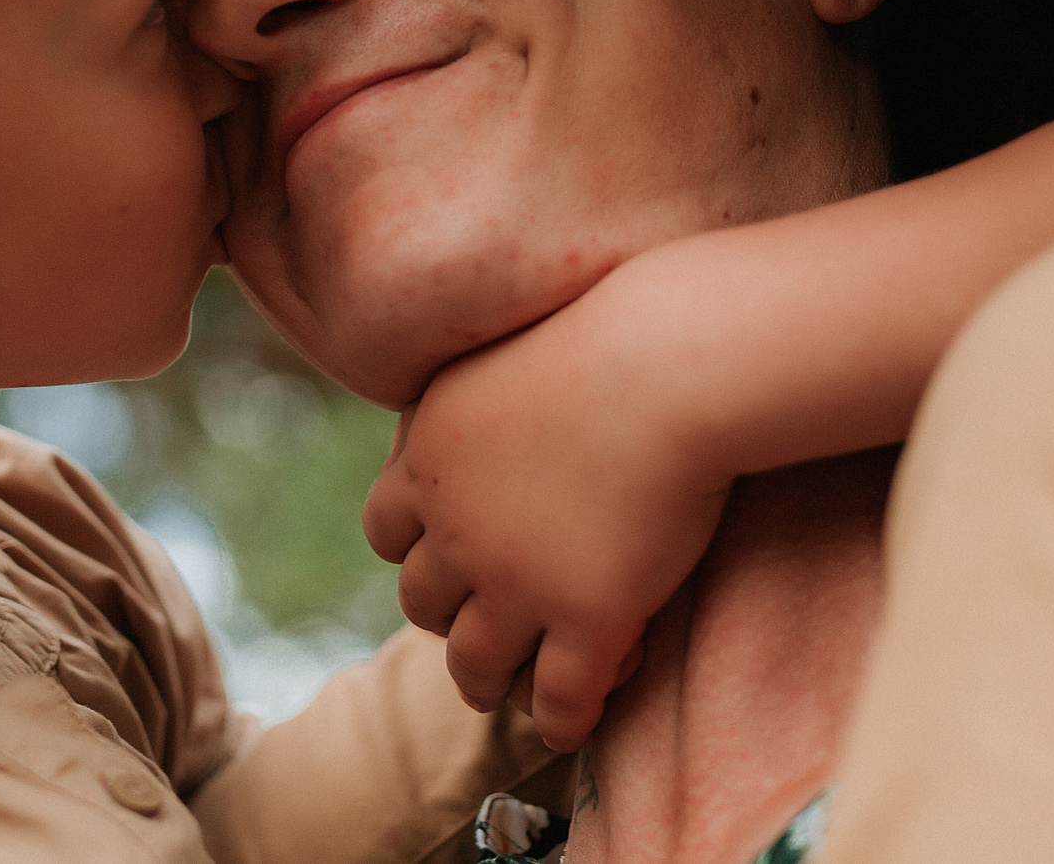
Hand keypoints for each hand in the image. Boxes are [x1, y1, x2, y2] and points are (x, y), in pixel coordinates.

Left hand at [362, 251, 732, 751]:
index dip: (415, 549)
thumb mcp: (501, 352)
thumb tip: (486, 400)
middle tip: (480, 623)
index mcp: (428, 459)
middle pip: (422, 602)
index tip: (442, 554)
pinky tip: (576, 723)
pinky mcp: (589, 620)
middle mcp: (458, 531)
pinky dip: (561, 719)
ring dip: (487, 682)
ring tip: (507, 692)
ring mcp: (518, 584)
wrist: (668, 362)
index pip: (384, 530)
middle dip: (447, 617)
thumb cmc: (605, 330)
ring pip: (476, 666)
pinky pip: (558, 698)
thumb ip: (478, 395)